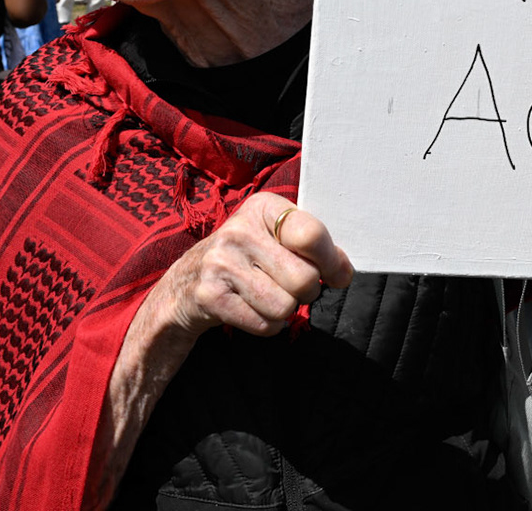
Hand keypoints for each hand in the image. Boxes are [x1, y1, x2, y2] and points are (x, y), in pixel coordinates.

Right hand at [152, 192, 353, 337]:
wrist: (187, 283)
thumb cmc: (248, 257)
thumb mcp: (278, 237)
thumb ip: (315, 247)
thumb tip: (343, 272)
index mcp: (262, 207)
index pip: (311, 235)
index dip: (332, 261)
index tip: (335, 274)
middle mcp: (238, 230)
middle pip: (304, 279)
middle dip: (306, 291)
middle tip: (289, 285)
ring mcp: (220, 263)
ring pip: (285, 307)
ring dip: (285, 310)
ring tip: (267, 295)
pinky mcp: (210, 296)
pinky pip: (264, 325)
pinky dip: (268, 325)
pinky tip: (252, 309)